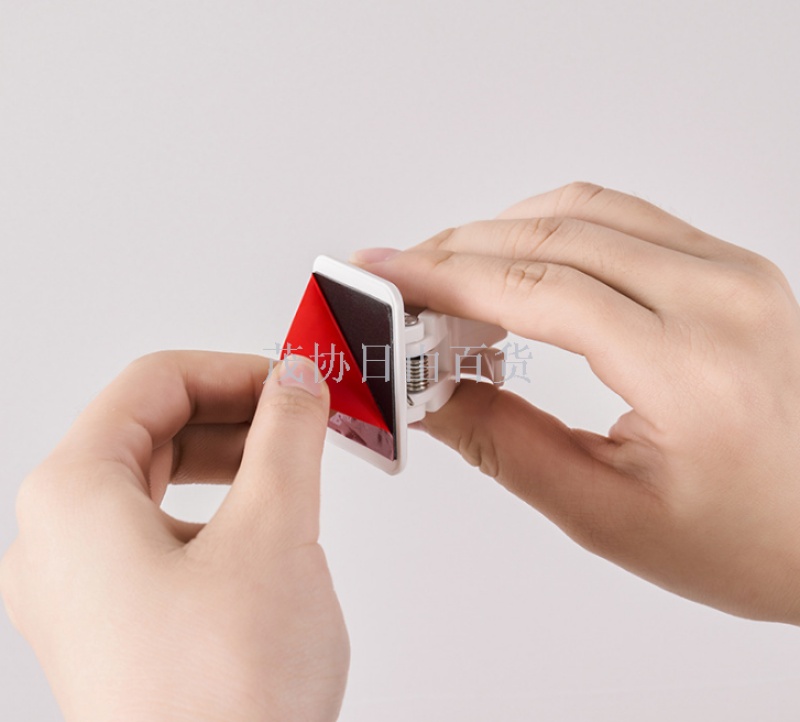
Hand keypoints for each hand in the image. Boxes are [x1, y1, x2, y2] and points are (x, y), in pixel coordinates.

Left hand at [0, 352, 348, 721]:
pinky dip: (215, 510)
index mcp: (72, 498)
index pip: (153, 384)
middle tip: (301, 415)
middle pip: (150, 428)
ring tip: (293, 463)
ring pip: (155, 482)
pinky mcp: (111, 625)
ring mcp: (78, 589)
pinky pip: (157, 534)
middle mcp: (57, 541)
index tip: (292, 381)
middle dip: (236, 412)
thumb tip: (296, 381)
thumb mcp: (275, 531)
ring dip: (229, 460)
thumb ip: (287, 435)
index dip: (233, 370)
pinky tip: (263, 524)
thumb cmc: (225, 695)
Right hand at [354, 182, 799, 623]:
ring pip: (585, 212)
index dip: (445, 277)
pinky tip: (518, 265)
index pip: (537, 290)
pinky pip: (625, 219)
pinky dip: (552, 231)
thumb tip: (431, 394)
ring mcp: (733, 272)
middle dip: (458, 250)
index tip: (385, 275)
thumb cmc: (753, 540)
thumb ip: (506, 445)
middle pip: (553, 236)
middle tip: (401, 280)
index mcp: (691, 368)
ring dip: (502, 232)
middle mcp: (719, 297)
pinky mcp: (732, 268)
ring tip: (449, 275)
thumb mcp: (609, 516)